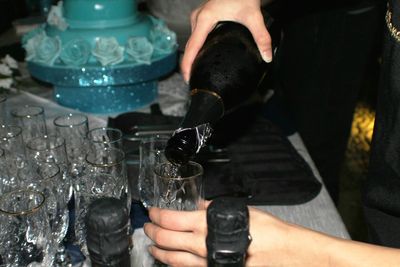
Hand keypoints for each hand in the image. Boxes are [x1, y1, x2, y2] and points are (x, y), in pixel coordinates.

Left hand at [143, 205, 296, 266]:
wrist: (284, 254)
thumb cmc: (266, 230)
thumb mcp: (238, 210)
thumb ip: (212, 208)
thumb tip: (197, 207)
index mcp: (207, 225)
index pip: (171, 220)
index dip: (157, 215)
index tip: (152, 211)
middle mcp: (202, 246)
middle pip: (166, 240)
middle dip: (152, 231)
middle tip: (148, 226)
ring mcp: (206, 263)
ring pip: (172, 260)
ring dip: (158, 252)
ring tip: (152, 247)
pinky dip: (174, 265)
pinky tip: (171, 261)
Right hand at [180, 0, 271, 82]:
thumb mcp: (253, 16)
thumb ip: (261, 37)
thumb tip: (267, 57)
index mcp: (205, 19)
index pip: (192, 47)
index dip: (188, 64)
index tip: (188, 78)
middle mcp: (198, 18)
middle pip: (189, 46)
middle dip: (189, 64)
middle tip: (193, 80)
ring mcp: (198, 16)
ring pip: (191, 40)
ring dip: (191, 56)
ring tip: (196, 71)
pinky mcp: (202, 16)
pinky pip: (195, 35)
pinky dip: (196, 48)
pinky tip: (202, 57)